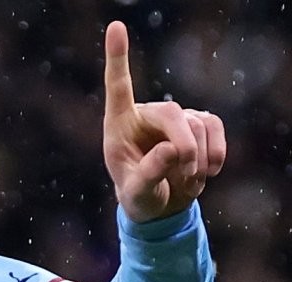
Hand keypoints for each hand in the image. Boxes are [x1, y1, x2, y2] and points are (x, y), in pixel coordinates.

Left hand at [102, 21, 225, 222]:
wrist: (160, 204)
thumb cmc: (139, 196)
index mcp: (119, 125)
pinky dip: (216, 154)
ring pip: (198, 125)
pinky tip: (207, 172)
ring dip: (198, 160)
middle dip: (185, 147)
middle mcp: (147, 114)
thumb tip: (172, 150)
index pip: (118, 87)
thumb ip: (148, 175)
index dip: (117, 58)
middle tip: (186, 174)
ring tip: (186, 182)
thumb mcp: (136, 194)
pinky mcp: (200, 122)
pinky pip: (216, 128)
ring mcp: (176, 116)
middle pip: (173, 114)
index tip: (116, 27)